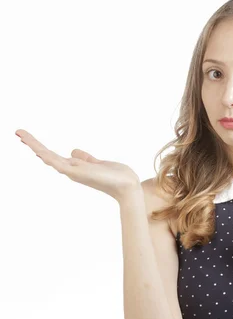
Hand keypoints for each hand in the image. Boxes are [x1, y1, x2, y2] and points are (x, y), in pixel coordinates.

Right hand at [15, 129, 139, 202]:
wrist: (128, 186)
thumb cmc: (117, 177)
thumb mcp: (98, 163)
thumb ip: (86, 158)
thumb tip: (73, 151)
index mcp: (76, 168)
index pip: (54, 156)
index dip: (42, 147)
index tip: (28, 138)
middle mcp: (72, 171)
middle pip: (48, 156)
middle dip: (33, 144)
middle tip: (18, 132)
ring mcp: (73, 173)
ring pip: (49, 157)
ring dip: (34, 145)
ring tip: (20, 134)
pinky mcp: (77, 173)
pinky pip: (58, 163)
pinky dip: (47, 155)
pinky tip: (37, 149)